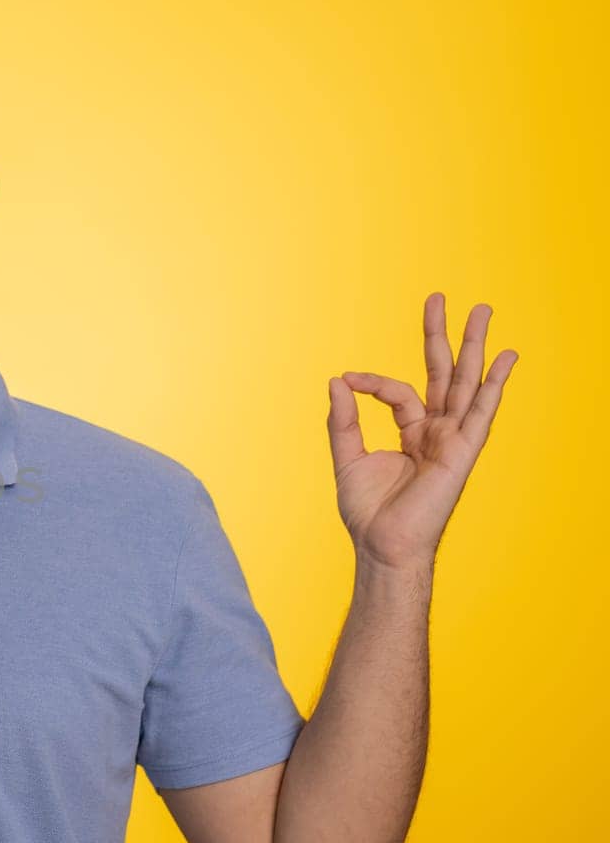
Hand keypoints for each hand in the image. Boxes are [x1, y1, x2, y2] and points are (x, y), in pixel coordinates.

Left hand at [325, 292, 517, 570]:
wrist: (382, 544)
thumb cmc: (368, 511)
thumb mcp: (347, 458)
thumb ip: (344, 420)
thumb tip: (337, 380)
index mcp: (412, 432)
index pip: (399, 392)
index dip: (372, 381)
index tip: (348, 379)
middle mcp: (436, 431)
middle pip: (443, 374)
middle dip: (443, 337)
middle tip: (442, 298)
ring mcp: (452, 440)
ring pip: (465, 383)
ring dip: (474, 347)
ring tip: (481, 310)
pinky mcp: (461, 452)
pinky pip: (480, 413)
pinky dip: (492, 386)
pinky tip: (505, 358)